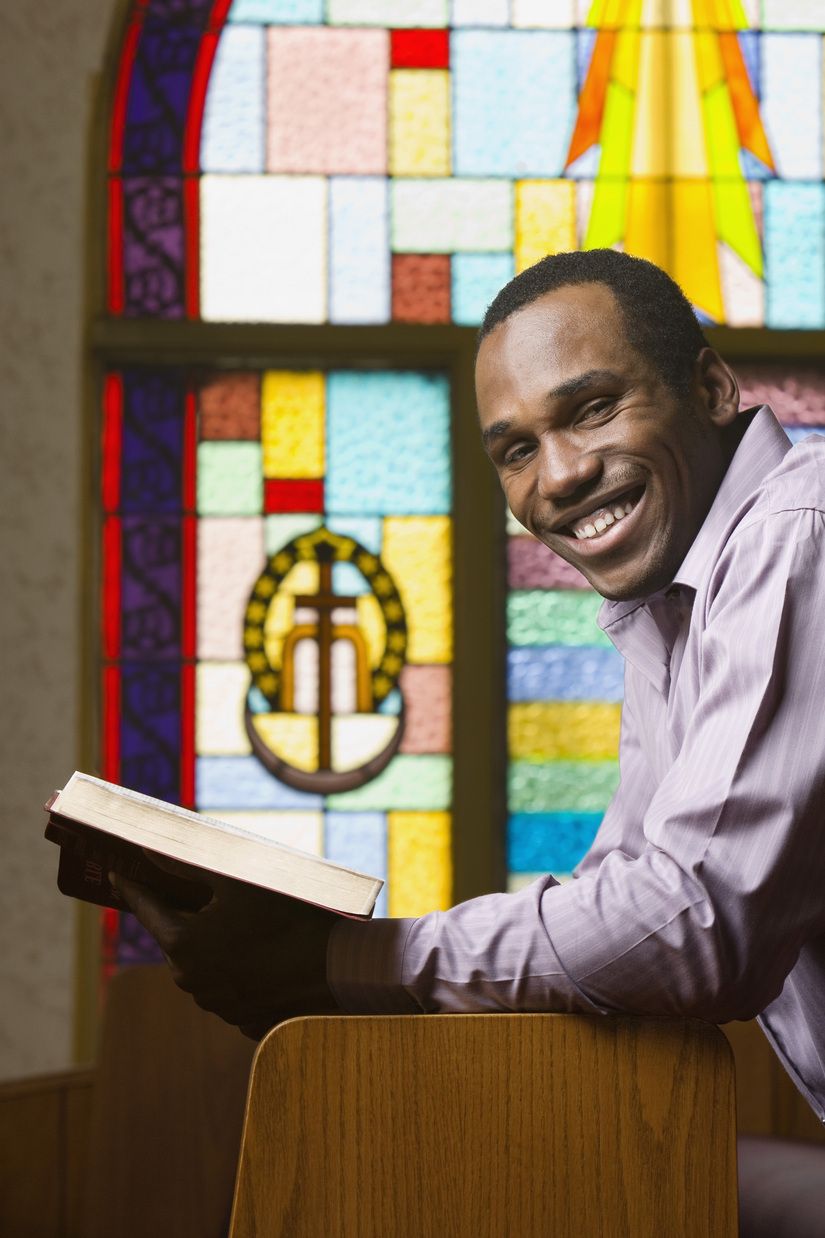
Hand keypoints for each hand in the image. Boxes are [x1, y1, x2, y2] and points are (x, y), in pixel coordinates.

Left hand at [111, 854, 340, 1038]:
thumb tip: (148, 850)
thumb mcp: (236, 880)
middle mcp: (190, 980)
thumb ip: (186, 864)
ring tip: (242, 920)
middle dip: (184, 913)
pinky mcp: (240, 1017)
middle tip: (199, 890)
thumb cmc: (287, 916)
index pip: (145, 907)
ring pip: (202, 962)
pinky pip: (227, 984)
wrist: (336, 968)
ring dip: (212, 942)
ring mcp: (215, 1002)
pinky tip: (261, 950)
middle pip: (175, 936)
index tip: (118, 873)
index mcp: (182, 944)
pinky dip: (236, 966)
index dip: (131, 886)